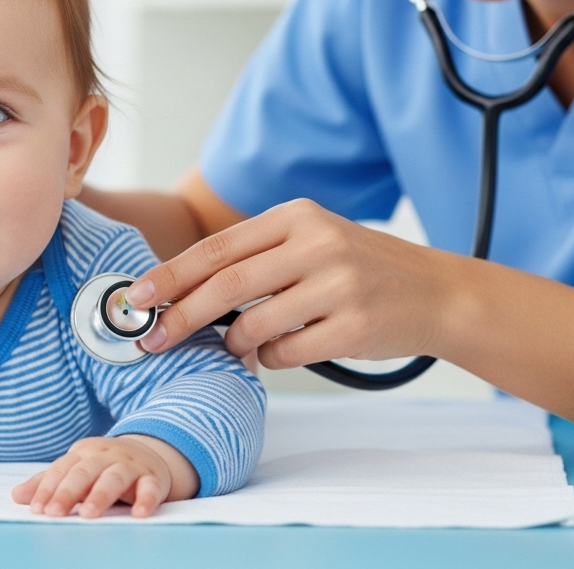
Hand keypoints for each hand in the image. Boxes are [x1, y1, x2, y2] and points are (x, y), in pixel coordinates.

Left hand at [11, 435, 194, 517]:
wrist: (148, 453)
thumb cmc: (102, 466)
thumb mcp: (76, 469)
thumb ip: (48, 483)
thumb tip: (16, 495)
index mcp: (82, 454)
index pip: (62, 470)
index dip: (48, 488)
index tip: (37, 509)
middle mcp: (105, 457)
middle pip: (84, 472)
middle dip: (68, 492)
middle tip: (54, 513)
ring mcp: (130, 466)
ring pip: (114, 478)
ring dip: (101, 495)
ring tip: (89, 514)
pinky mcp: (153, 478)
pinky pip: (150, 487)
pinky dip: (146, 499)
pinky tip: (139, 514)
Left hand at [125, 198, 459, 367]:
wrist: (436, 293)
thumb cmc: (357, 269)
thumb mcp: (310, 240)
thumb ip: (254, 258)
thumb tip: (179, 292)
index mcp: (296, 216)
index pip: (217, 247)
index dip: (170, 275)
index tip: (136, 298)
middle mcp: (317, 244)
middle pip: (226, 285)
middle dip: (180, 316)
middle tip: (152, 339)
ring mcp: (338, 285)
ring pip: (253, 325)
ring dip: (233, 344)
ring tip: (239, 345)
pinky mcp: (354, 326)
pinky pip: (286, 352)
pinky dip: (270, 358)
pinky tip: (282, 350)